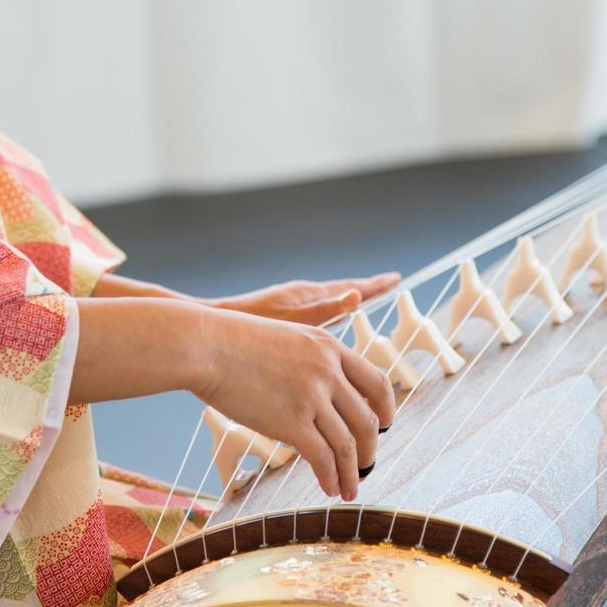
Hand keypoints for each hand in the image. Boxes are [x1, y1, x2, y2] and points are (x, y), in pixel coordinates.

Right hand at [195, 306, 395, 500]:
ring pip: (349, 444)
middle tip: (367, 465)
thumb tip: (315, 392)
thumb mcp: (285, 338)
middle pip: (369, 418)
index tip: (385, 425)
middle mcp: (328, 371)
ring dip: (353, 472)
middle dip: (371, 448)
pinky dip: (330, 477)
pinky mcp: (291, 421)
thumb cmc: (231, 342)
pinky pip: (323, 458)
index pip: (377, 381)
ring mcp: (312, 396)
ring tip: (349, 489)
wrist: (204, 345)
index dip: (387, 408)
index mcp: (329, 347)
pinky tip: (329, 488)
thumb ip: (308, 361)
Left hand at [213, 273, 399, 326]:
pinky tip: (324, 322)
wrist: (210, 327)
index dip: (374, 286)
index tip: (396, 279)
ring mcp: (290, 305)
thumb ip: (323, 311)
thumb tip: (355, 295)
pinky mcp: (280, 316)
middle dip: (365, 289)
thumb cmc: (247, 326)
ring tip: (362, 299)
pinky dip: (328, 310)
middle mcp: (301, 297)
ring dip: (347, 298)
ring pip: (327, 300)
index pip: (350, 288)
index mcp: (308, 296)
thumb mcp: (289, 322)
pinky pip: (314, 310)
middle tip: (387, 284)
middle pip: (341, 291)